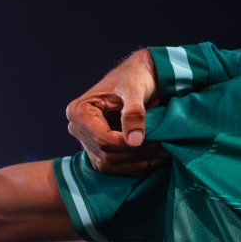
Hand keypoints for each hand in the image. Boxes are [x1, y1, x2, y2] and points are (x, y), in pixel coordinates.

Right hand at [65, 49, 164, 174]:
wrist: (139, 75)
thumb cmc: (135, 76)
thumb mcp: (134, 89)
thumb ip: (134, 113)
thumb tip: (134, 142)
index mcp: (79, 111)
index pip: (102, 139)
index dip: (126, 145)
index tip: (152, 141)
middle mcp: (78, 128)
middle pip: (106, 154)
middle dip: (135, 154)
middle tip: (162, 147)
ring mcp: (87, 140)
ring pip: (110, 164)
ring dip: (137, 163)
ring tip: (161, 154)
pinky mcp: (98, 149)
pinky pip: (113, 166)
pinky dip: (134, 166)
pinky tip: (153, 160)